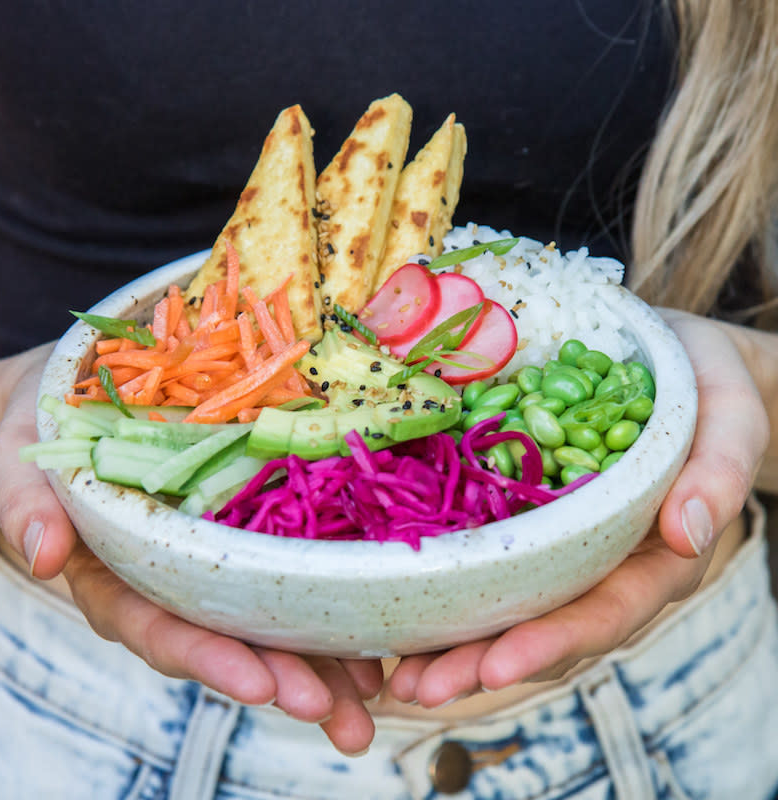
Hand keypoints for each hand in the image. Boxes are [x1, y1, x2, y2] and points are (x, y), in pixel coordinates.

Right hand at [0, 345, 382, 754]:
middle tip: (338, 713)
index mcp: (115, 577)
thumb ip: (27, 504)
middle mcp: (170, 582)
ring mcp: (212, 564)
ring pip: (267, 622)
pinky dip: (330, 606)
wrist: (78, 399)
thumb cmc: (49, 424)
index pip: (159, 628)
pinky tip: (373, 633)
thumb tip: (43, 554)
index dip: (206, 656)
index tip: (258, 682)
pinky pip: (287, 575)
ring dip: (320, 663)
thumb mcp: (25, 456)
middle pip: (227, 640)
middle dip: (282, 678)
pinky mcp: (245, 533)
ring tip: (371, 693)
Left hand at [389, 311, 768, 704]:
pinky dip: (443, 574)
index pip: (602, 612)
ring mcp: (557, 539)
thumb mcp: (730, 418)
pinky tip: (396, 588)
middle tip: (418, 688)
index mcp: (651, 556)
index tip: (494, 667)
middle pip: (540, 620)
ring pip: (504, 597)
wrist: (673, 365)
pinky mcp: (523, 507)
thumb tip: (688, 533)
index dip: (550, 642)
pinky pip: (485, 547)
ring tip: (395, 667)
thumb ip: (718, 472)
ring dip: (451, 634)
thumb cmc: (707, 390)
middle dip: (479, 658)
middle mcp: (597, 562)